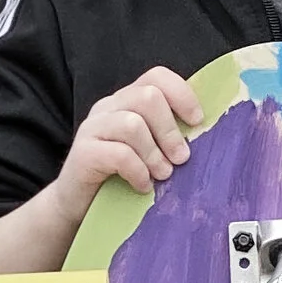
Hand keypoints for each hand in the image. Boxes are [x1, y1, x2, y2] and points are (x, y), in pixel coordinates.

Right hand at [54, 68, 202, 211]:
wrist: (77, 205)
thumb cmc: (120, 177)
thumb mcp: (148, 151)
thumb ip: (167, 137)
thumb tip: (204, 134)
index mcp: (127, 101)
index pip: (156, 77)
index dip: (182, 94)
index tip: (197, 122)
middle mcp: (108, 107)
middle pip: (147, 97)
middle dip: (170, 130)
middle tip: (181, 158)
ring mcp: (92, 128)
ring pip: (132, 124)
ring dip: (155, 153)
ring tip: (163, 175)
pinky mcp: (82, 153)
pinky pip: (119, 154)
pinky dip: (138, 171)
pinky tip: (143, 186)